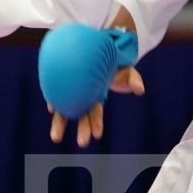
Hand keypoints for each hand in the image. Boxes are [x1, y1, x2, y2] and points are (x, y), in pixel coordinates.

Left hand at [39, 22, 145, 147]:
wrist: (97, 50)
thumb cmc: (114, 63)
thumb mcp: (127, 71)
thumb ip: (134, 80)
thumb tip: (141, 90)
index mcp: (97, 98)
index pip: (96, 113)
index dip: (97, 124)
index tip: (98, 135)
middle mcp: (83, 98)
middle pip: (82, 116)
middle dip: (82, 130)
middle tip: (82, 143)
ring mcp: (71, 92)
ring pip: (64, 111)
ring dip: (60, 124)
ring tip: (56, 138)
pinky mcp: (61, 83)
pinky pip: (55, 94)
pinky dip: (53, 102)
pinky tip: (51, 108)